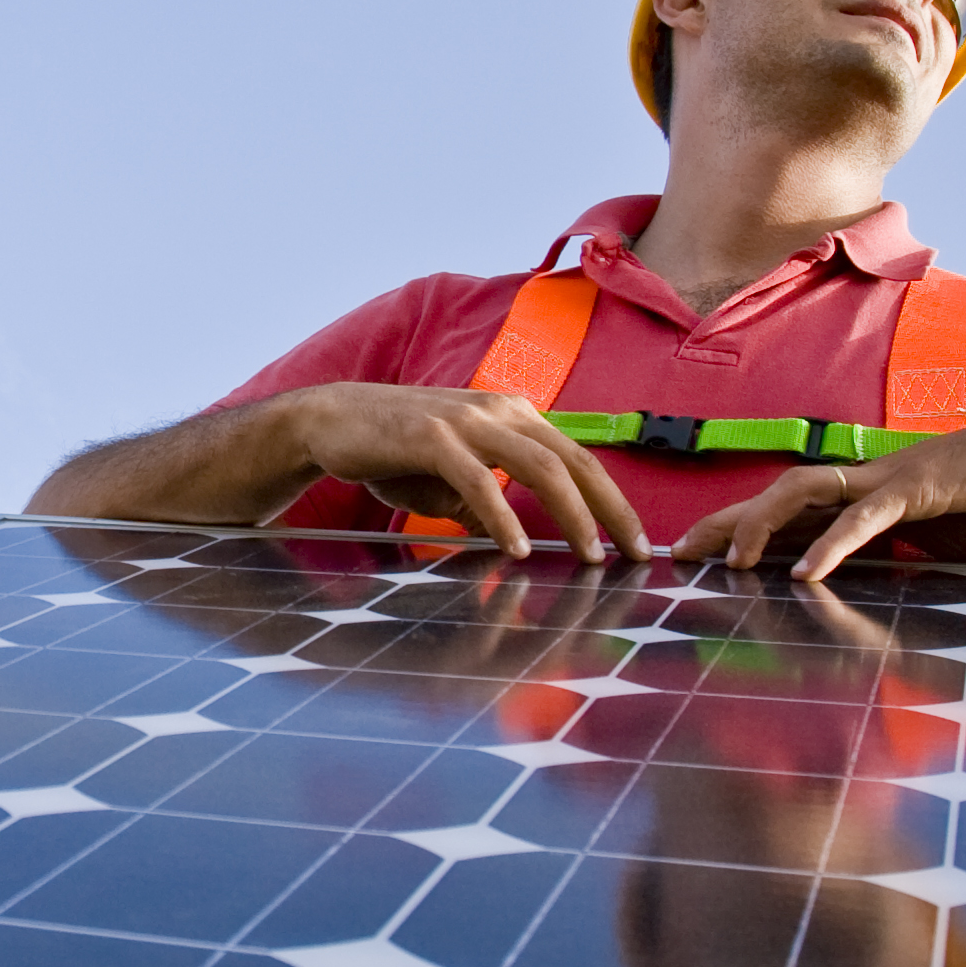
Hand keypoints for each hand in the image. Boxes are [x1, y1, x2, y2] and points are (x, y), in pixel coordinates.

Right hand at [280, 381, 651, 562]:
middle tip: (636, 554)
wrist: (329, 420)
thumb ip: (482, 503)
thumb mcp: (449, 480)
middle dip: (610, 510)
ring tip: (590, 555)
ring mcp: (467, 421)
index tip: (635, 541)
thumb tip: (507, 538)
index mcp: (513, 416)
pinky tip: (518, 549)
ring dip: (571, 515)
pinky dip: (504, 517)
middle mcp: (500, 411)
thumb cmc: (392, 450)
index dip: (612, 500)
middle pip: (573, 461)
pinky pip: (480, 481)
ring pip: (539, 467)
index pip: (578, 459)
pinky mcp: (433, 437)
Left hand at [675, 402, 965, 577]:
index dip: (743, 534)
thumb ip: (926, 588)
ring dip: (762, 523)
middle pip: (774, 498)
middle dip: (723, 524)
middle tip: (678, 555)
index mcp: (866, 503)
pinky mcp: (920, 487)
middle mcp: (864, 485)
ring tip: (733, 563)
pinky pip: (865, 515)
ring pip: (801, 491)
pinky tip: (807, 572)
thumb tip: (917, 649)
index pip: (790, 517)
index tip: (701, 564)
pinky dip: (833, 543)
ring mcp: (888, 481)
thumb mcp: (957, 563)